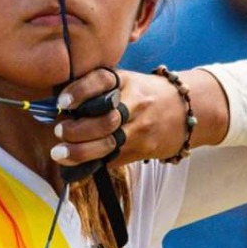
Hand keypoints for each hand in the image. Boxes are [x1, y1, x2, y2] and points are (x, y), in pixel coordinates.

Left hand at [52, 67, 221, 167]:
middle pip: (104, 119)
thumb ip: (96, 90)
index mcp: (125, 81)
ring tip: (60, 153)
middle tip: (58, 131)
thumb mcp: (125, 81)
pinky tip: (75, 166)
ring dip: (80, 152)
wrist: (188, 110)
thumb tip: (58, 107)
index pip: (100, 81)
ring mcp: (140, 129)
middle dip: (76, 129)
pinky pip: (113, 160)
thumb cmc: (145, 93)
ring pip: (108, 144)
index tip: (62, 103)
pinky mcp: (142, 150)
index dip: (79, 92)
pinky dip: (91, 164)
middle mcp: (134, 104)